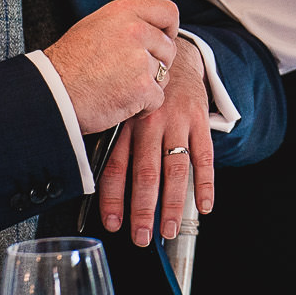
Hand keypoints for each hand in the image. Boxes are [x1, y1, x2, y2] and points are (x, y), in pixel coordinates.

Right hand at [42, 0, 181, 133]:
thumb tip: (150, 28)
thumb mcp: (94, 27)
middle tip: (128, 74)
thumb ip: (126, 23)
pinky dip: (142, 106)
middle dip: (155, 64)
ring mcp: (140, 59)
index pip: (168, 11)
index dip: (169, 29)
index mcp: (124, 12)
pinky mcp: (142, 86)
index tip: (164, 39)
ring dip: (147, 86)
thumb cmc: (68, 64)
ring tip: (119, 87)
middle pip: (169, 48)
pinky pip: (157, 98)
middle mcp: (135, 30)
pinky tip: (120, 101)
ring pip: (164, 75)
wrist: (52, 94)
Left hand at [99, 37, 213, 245]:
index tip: (113, 225)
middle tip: (141, 237)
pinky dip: (206, 183)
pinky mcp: (200, 120)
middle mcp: (150, 122)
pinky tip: (205, 206)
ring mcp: (177, 121)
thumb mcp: (121, 108)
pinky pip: (205, 155)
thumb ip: (111, 139)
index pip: (116, 167)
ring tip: (170, 230)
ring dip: (173, 203)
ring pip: (175, 168)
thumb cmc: (144, 92)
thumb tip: (89, 182)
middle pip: (146, 172)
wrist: (177, 57)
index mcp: (125, 122)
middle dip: (143, 209)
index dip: (113, 199)